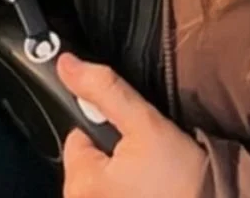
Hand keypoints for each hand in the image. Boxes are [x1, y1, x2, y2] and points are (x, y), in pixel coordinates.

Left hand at [57, 53, 207, 197]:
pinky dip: (131, 192)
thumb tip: (66, 64)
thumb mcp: (144, 122)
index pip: (76, 137)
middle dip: (113, 153)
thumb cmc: (183, 176)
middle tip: (147, 158)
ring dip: (123, 175)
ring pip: (104, 181)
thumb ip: (103, 89)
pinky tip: (154, 192)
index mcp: (80, 185)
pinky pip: (117, 195)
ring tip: (154, 177)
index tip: (131, 135)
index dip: (104, 128)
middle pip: (89, 160)